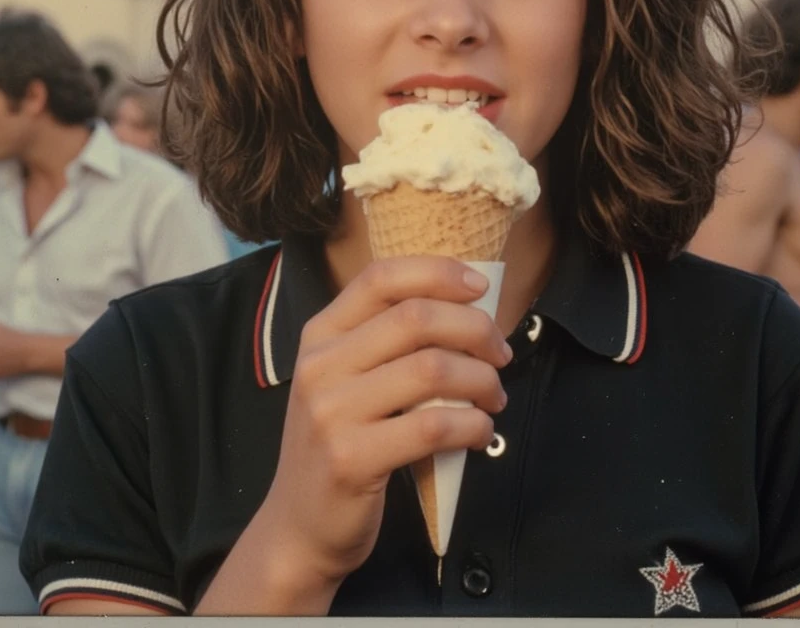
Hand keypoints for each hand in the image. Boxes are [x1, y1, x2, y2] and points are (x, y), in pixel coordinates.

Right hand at [255, 257, 510, 594]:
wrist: (299, 526)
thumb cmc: (340, 442)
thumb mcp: (344, 379)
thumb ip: (385, 341)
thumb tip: (467, 309)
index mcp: (320, 334)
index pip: (381, 277)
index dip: (438, 272)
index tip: (480, 287)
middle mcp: (320, 364)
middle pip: (415, 318)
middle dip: (476, 329)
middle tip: (500, 354)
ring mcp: (331, 411)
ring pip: (431, 369)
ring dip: (481, 380)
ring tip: (493, 396)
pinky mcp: (350, 458)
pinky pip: (432, 426)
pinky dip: (472, 424)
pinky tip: (480, 431)